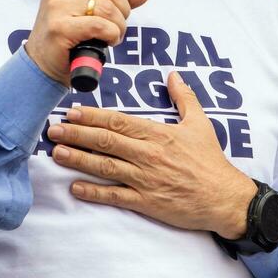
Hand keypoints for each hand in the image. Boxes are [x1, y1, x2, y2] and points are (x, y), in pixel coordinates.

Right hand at [23, 0, 150, 86]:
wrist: (43, 60)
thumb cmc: (69, 30)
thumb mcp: (92, 7)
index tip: (118, 2)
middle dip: (123, 10)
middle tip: (115, 25)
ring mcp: (56, 5)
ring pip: (108, 8)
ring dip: (118, 26)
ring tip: (111, 34)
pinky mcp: (60, 27)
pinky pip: (100, 26)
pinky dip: (111, 35)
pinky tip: (106, 41)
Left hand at [46, 70, 256, 238]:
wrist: (224, 198)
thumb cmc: (211, 160)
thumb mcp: (200, 123)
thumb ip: (184, 97)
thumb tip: (173, 74)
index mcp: (157, 134)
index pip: (118, 122)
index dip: (92, 117)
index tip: (72, 113)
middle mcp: (147, 155)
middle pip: (105, 141)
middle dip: (76, 135)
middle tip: (53, 130)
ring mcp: (145, 180)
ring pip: (105, 167)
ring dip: (78, 159)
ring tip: (56, 154)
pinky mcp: (146, 202)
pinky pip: (115, 196)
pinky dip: (94, 192)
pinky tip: (75, 188)